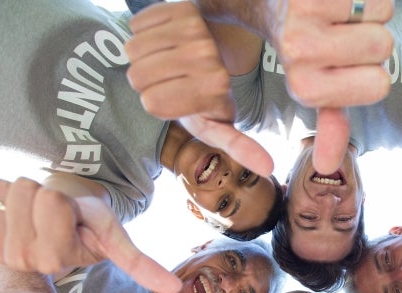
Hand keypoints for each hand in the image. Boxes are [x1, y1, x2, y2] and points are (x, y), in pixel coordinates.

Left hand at [0, 177, 180, 292]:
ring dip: (16, 195)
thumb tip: (176, 288)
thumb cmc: (83, 229)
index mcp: (57, 259)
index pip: (51, 199)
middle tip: (48, 214)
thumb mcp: (112, 238)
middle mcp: (23, 260)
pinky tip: (9, 217)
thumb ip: (140, 263)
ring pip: (0, 191)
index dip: (61, 199)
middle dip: (38, 193)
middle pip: (23, 191)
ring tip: (30, 215)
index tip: (68, 217)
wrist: (45, 237)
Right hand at [126, 2, 273, 177]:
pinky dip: (142, 33)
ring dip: (143, 56)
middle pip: (138, 76)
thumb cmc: (207, 96)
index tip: (177, 98)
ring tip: (167, 60)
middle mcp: (206, 55)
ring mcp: (195, 27)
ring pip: (133, 49)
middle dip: (148, 81)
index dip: (157, 102)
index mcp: (214, 86)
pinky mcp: (182, 5)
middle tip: (171, 79)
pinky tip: (163, 39)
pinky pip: (136, 24)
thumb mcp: (219, 125)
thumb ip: (239, 146)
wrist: (216, 50)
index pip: (150, 103)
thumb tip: (267, 167)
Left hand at [264, 0, 393, 172]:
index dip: (372, 70)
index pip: (380, 86)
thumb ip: (329, 124)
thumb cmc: (298, 41)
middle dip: (372, 38)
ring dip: (370, 12)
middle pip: (384, 47)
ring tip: (340, 13)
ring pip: (382, 17)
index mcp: (305, 85)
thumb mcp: (312, 85)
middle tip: (342, 32)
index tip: (345, 62)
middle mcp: (301, 50)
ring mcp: (307, 12)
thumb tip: (328, 165)